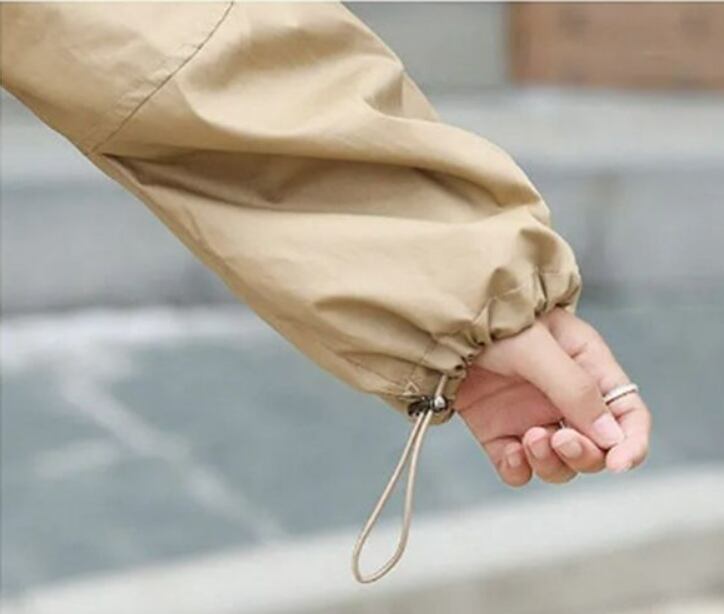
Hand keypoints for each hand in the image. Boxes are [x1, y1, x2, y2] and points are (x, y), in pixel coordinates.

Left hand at [455, 308, 650, 485]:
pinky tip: (509, 454)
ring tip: (529, 440)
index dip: (631, 443)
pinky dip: (518, 470)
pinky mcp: (498, 431)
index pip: (627, 414)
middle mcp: (563, 397)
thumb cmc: (493, 319)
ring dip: (551, 464)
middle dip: (584, 454)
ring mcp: (530, 416)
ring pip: (559, 463)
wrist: (441, 324)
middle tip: (559, 439)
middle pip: (595, 448)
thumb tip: (611, 438)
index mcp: (586, 367)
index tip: (619, 463)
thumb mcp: (538, 347)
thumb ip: (574, 389)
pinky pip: (518, 467)